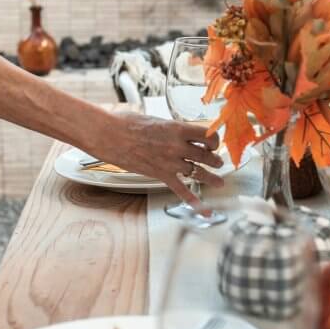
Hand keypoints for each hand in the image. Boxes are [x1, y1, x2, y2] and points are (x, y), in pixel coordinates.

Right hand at [90, 113, 224, 203]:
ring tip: (219, 181)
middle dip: (215, 159)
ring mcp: (170, 162)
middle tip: (217, 161)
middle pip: (207, 155)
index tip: (213, 142)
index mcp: (178, 129)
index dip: (214, 140)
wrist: (110, 135)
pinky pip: (181, 189)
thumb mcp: (156, 120)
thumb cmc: (128, 124)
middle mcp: (178, 146)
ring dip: (211, 177)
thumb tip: (177, 131)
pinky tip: (203, 208)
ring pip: (199, 172)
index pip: (207, 135)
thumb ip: (170, 128)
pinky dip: (194, 200)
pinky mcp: (161, 174)